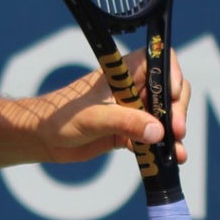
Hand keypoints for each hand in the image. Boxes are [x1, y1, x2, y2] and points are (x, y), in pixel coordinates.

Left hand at [32, 48, 189, 164]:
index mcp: (122, 73)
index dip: (171, 74)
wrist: (42, 139)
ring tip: (177, 152)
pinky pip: (152, 136)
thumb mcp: (94, 118)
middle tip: (177, 131)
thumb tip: (159, 132)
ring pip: (163, 115)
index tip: (173, 94)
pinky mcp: (127, 130)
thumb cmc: (60, 118)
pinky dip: (162, 146)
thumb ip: (126, 122)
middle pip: (167, 90)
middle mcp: (130, 87)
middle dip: (177, 110)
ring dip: (174, 132)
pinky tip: (171, 159)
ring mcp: (131, 109)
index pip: (158, 60)